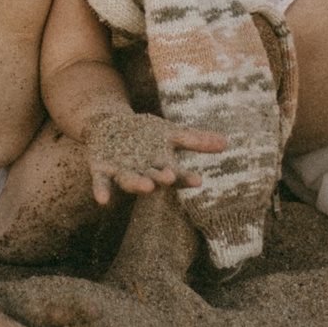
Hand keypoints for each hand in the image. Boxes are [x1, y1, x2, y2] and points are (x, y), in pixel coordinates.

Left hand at [79, 110, 228, 205]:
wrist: (109, 126)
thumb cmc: (144, 134)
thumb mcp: (171, 132)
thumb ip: (195, 140)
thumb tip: (226, 143)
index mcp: (161, 166)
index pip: (176, 174)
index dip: (185, 178)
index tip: (198, 181)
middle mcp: (143, 173)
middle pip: (153, 178)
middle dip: (160, 179)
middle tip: (169, 179)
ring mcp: (121, 173)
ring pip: (130, 181)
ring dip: (137, 185)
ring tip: (147, 186)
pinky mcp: (100, 170)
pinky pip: (101, 183)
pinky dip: (102, 191)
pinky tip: (103, 200)